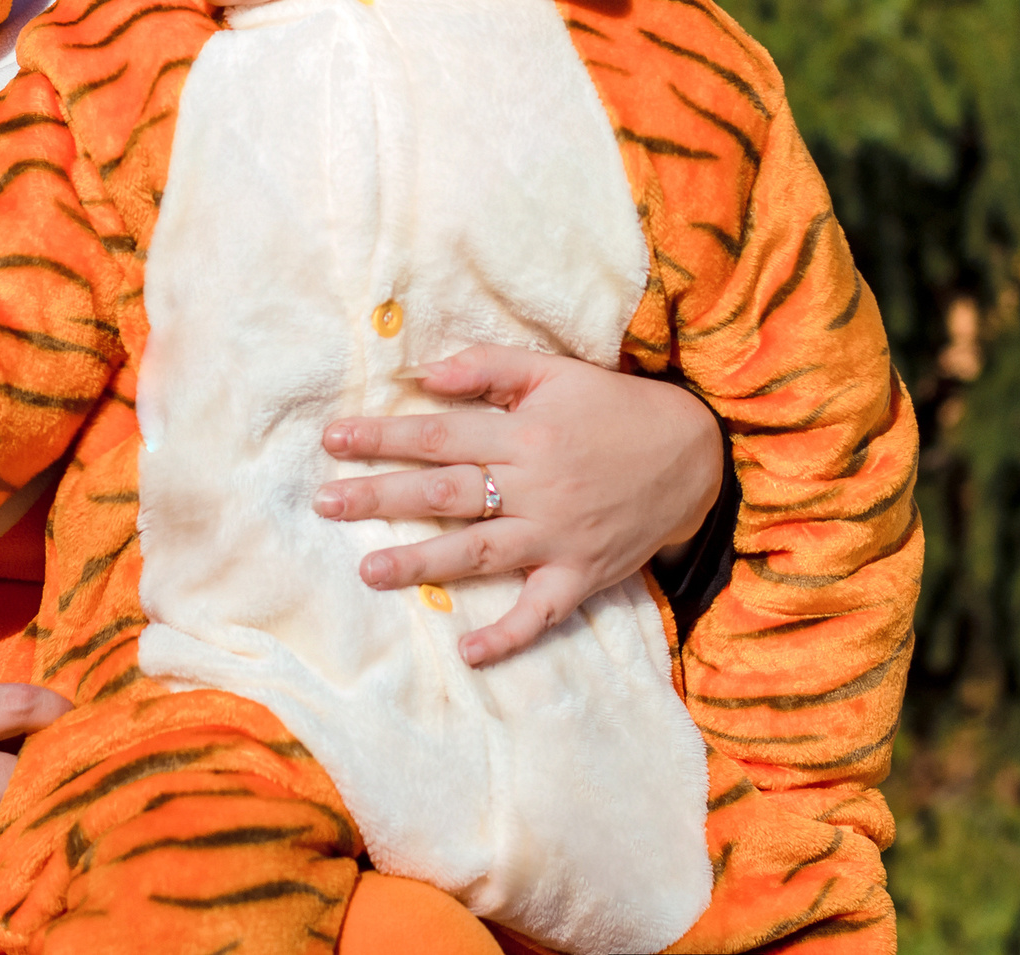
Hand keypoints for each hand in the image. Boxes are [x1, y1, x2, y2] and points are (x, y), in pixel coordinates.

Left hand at [312, 344, 722, 668]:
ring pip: (480, 552)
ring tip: (369, 571)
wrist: (693, 456)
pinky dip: (508, 634)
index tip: (333, 440)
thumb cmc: (612, 408)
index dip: (384, 437)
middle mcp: (536, 486)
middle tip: (326, 504)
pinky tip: (468, 652)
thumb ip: (488, 367)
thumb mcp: (554, 372)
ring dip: (423, 563)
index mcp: (524, 433)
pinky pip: (541, 611)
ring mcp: (558, 536)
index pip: (440, 434)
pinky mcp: (581, 575)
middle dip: (381, 497)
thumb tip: (423, 372)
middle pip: (446, 493)